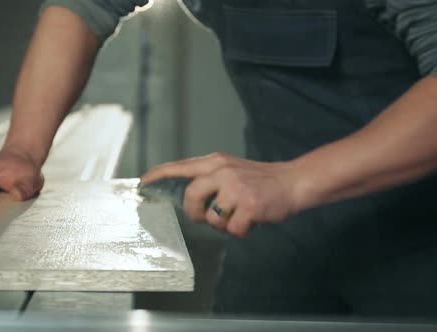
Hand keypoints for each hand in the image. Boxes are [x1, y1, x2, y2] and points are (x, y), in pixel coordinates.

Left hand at [141, 153, 301, 237]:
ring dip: (224, 224)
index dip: (159, 174)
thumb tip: (188, 198)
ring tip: (239, 215)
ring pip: (212, 218)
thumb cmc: (260, 180)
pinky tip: (251, 222)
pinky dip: (241, 232)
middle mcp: (223, 172)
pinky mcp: (249, 205)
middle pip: (190, 197)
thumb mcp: (232, 169)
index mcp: (216, 162)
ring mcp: (236, 188)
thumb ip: (210, 178)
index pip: (180, 166)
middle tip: (205, 217)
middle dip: (194, 213)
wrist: (293, 182)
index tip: (143, 182)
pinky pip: (233, 229)